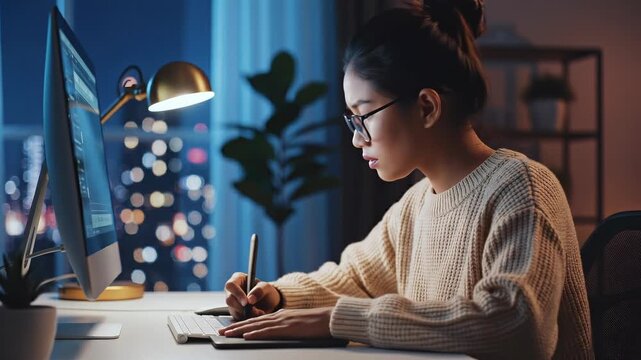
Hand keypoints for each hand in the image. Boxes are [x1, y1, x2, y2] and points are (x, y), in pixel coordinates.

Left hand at [218, 307, 333, 339]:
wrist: (329, 318)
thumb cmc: (316, 323)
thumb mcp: (297, 323)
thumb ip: (286, 326)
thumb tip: (277, 331)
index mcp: (280, 315)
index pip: (256, 320)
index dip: (242, 324)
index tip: (230, 329)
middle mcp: (278, 316)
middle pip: (252, 322)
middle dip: (234, 327)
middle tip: (221, 331)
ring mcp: (282, 321)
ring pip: (256, 325)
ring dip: (239, 330)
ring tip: (227, 334)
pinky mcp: (287, 328)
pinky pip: (268, 331)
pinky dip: (256, 333)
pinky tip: (247, 336)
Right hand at [224, 272, 280, 319]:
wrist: (269, 303)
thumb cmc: (266, 291)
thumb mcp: (266, 288)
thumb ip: (259, 290)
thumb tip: (250, 299)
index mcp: (237, 279)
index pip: (231, 285)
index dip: (237, 294)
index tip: (246, 302)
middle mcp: (231, 291)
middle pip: (229, 300)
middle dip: (242, 307)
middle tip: (255, 311)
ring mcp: (232, 303)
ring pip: (233, 311)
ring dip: (247, 314)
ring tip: (260, 312)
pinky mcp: (235, 313)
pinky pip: (237, 319)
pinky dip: (247, 319)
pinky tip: (256, 316)